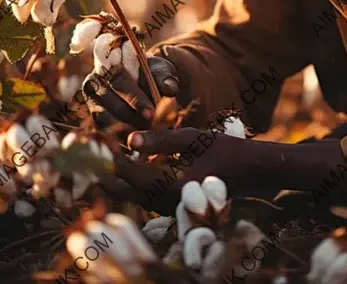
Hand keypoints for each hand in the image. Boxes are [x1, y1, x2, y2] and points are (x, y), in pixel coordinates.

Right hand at [85, 55, 179, 135]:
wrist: (144, 82)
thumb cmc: (151, 74)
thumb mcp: (160, 70)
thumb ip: (165, 77)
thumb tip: (170, 90)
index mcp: (110, 64)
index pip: (120, 81)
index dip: (135, 98)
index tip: (151, 113)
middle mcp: (95, 82)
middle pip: (110, 102)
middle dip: (131, 117)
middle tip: (149, 129)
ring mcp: (92, 101)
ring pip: (104, 119)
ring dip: (124, 130)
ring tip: (143, 137)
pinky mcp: (92, 118)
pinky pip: (103, 131)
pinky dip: (118, 138)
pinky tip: (134, 144)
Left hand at [100, 126, 250, 214]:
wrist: (250, 172)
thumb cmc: (226, 152)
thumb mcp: (194, 139)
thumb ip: (161, 139)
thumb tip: (130, 139)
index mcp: (170, 187)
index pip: (129, 173)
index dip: (111, 156)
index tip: (99, 141)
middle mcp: (166, 202)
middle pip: (124, 191)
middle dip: (108, 171)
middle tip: (96, 151)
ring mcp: (169, 206)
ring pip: (132, 195)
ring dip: (118, 176)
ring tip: (108, 154)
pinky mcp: (172, 204)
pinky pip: (144, 195)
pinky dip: (133, 181)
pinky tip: (131, 163)